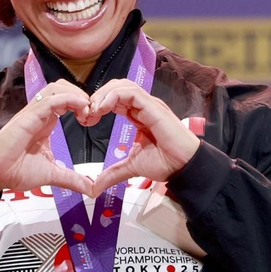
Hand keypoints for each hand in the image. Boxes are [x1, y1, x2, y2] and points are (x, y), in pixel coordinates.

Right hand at [0, 80, 94, 198]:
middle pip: (63, 87)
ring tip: (85, 112)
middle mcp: (40, 114)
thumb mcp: (51, 174)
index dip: (83, 104)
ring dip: (76, 95)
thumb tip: (92, 189)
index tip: (92, 121)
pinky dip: (68, 99)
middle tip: (91, 114)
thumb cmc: (14, 171)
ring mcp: (33, 113)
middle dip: (81, 95)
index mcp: (46, 122)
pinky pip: (50, 99)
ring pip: (56, 87)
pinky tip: (80, 110)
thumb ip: (72, 179)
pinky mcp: (28, 117)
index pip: (66, 99)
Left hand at [82, 79, 200, 195]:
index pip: (115, 99)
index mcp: (138, 115)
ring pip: (122, 85)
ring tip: (93, 110)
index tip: (86, 120)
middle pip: (116, 87)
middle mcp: (144, 107)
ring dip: (103, 94)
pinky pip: (131, 92)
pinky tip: (102, 108)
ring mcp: (149, 104)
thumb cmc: (167, 163)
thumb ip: (113, 173)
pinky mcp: (153, 106)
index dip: (98, 105)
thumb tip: (95, 187)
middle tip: (86, 113)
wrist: (184, 167)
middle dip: (97, 96)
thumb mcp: (132, 167)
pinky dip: (113, 96)